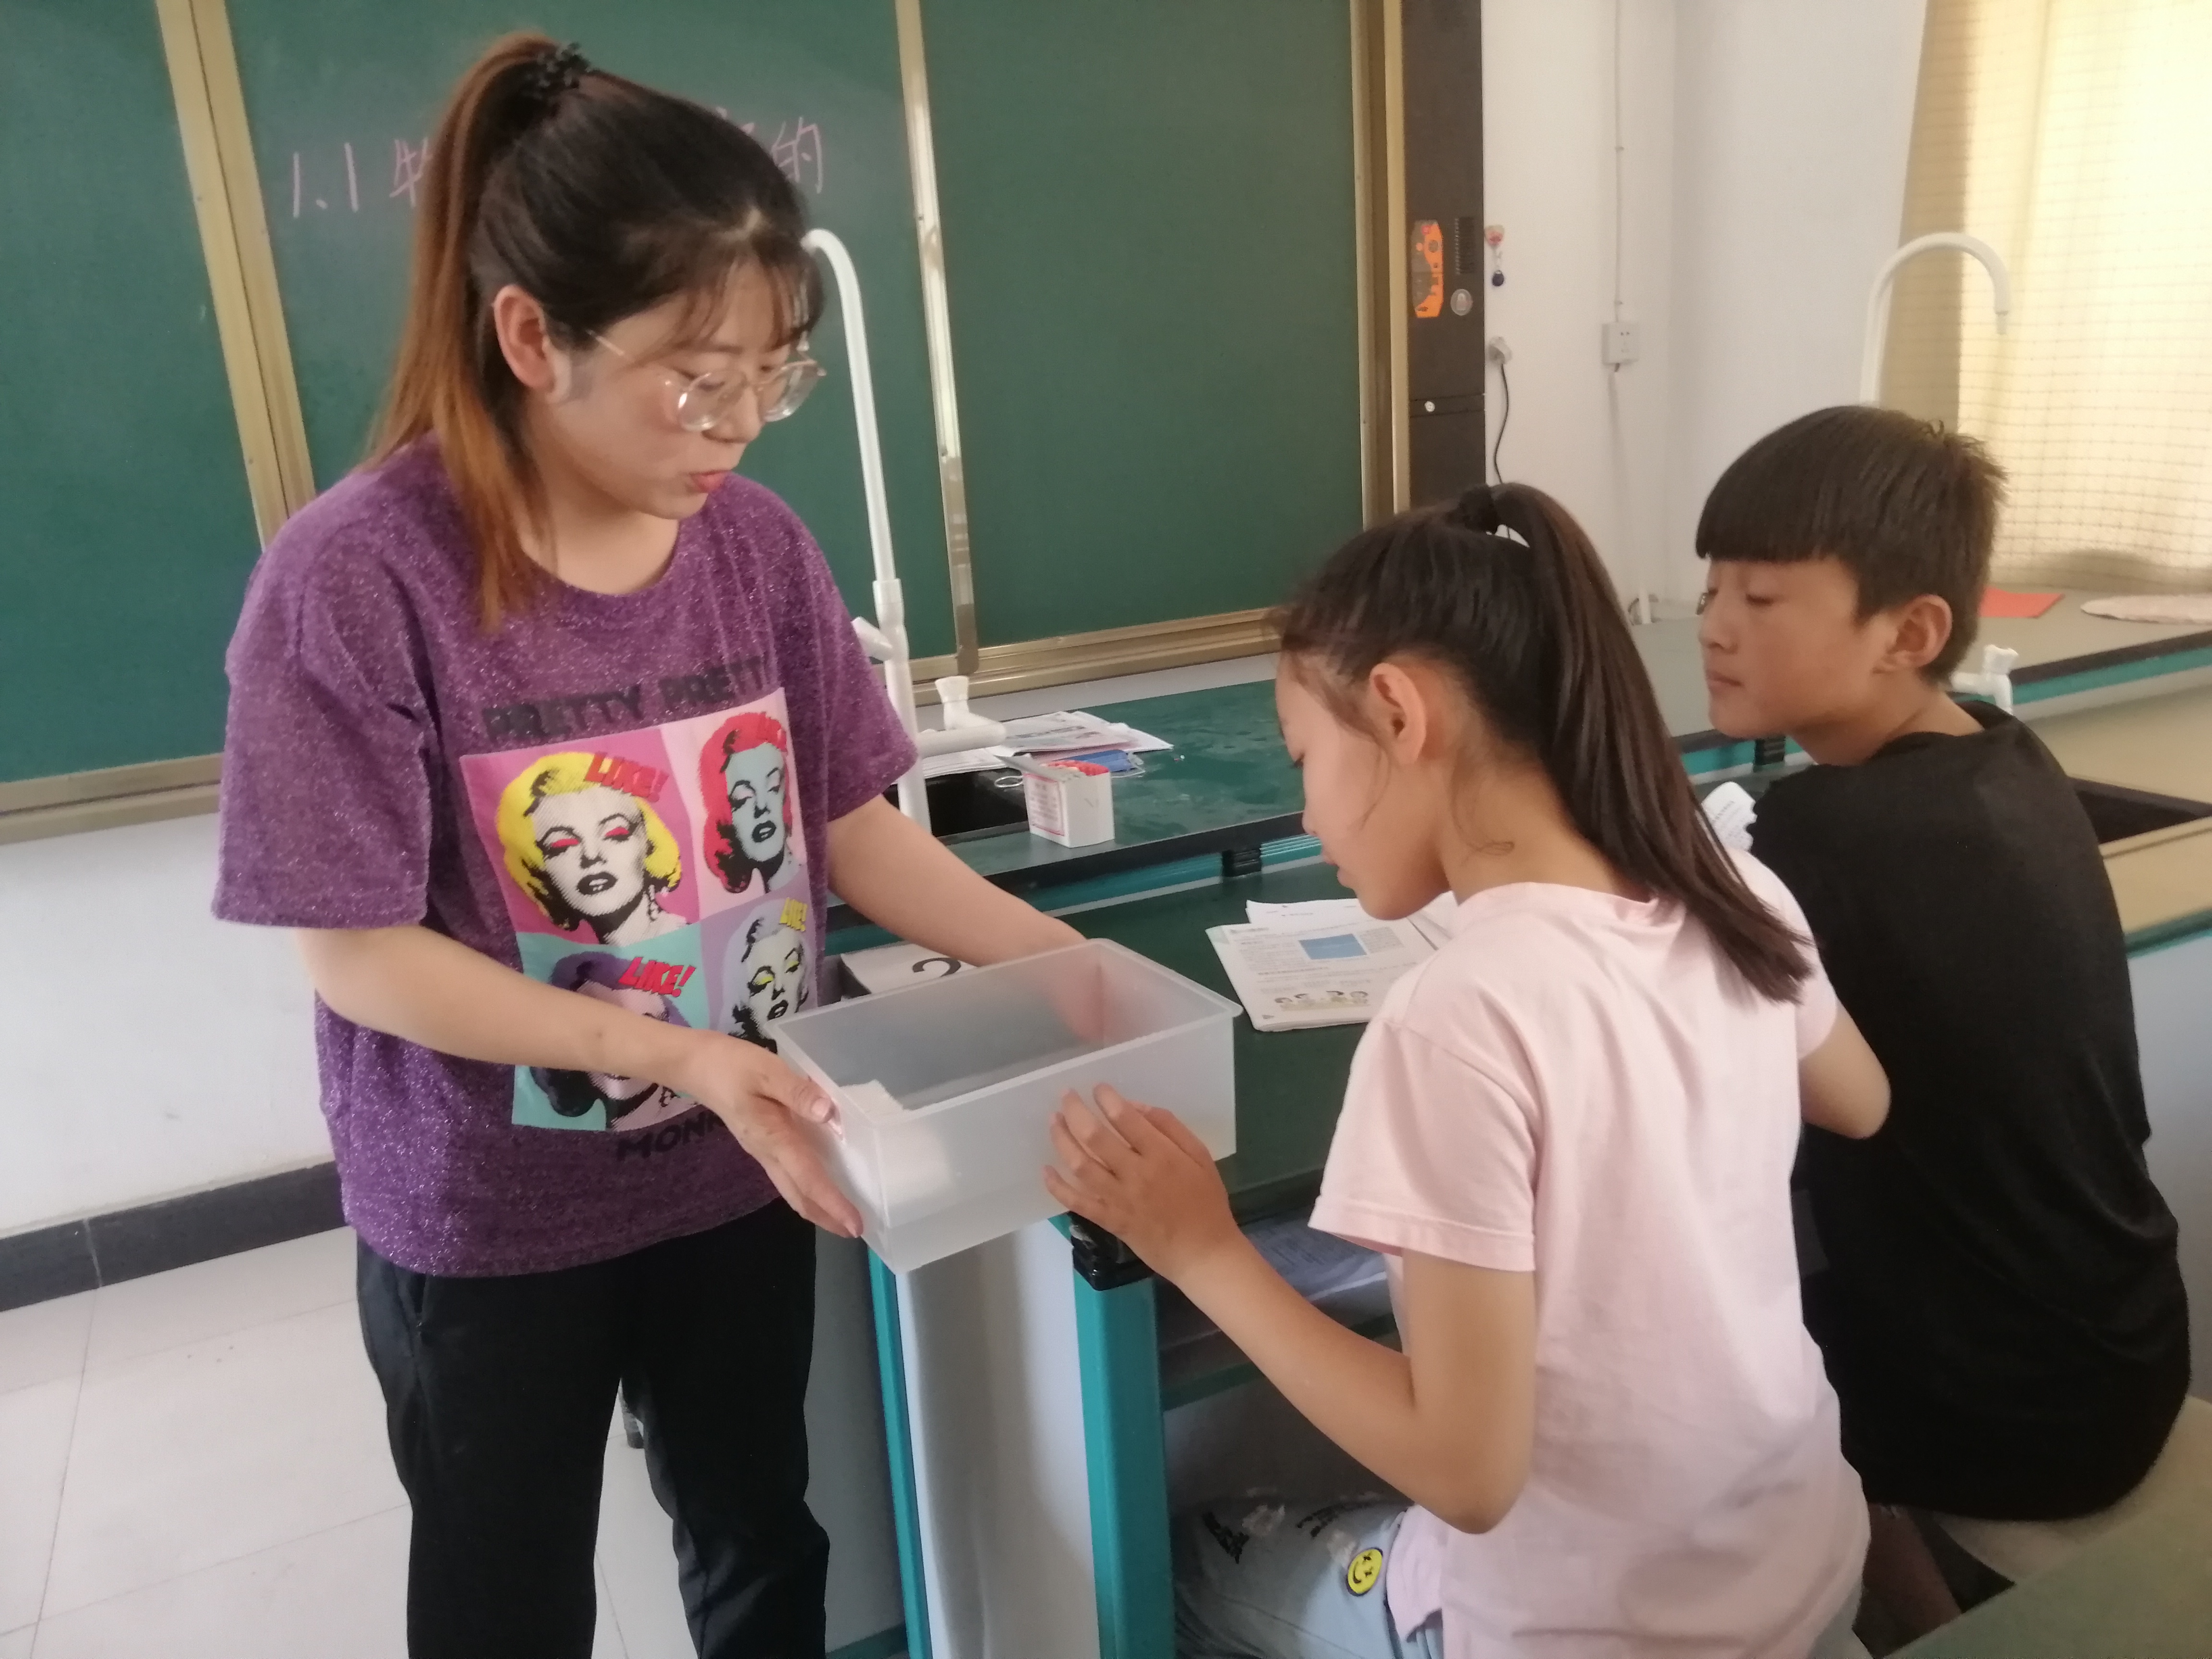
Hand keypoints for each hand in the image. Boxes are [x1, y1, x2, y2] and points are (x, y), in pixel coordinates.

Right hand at [666, 1029, 862, 1237]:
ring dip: (817, 1206)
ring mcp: (762, 1151)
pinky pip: (787, 1175)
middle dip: (827, 1217)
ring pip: (792, 1189)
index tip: (855, 1224)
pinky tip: (819, 1183)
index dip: (833, 1203)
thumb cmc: (732, 1066)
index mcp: (772, 1138)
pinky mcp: (761, 1143)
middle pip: (798, 1196)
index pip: (807, 1179)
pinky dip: (806, 1188)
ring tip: (842, 1215)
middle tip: (856, 1230)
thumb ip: (799, 1092)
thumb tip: (828, 1115)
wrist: (696, 1066)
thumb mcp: (767, 1071)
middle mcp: (767, 1153)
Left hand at [1046, 1085, 1240, 1282]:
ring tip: (1054, 1122)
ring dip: (1062, 1140)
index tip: (1098, 1088)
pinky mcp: (1109, 1220)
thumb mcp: (1200, 1156)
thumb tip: (1136, 1107)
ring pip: (1080, 1165)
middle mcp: (1135, 1174)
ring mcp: (1119, 1199)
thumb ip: (1170, 1127)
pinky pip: (1077, 1202)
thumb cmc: (1206, 1201)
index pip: (1125, 1118)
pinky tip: (1046, 1171)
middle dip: (1075, 1111)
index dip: (1106, 1098)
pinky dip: (1057, 1187)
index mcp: (1161, 1155)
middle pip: (1094, 1137)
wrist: (1202, 1253)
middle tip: (1065, 1095)